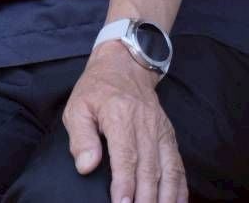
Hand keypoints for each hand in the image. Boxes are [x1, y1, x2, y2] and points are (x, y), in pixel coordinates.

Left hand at [63, 41, 185, 202]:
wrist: (124, 66)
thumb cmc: (96, 89)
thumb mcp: (77, 106)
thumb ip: (81, 137)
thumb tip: (85, 165)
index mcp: (120, 117)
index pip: (125, 156)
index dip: (125, 183)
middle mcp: (145, 125)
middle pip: (149, 168)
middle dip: (146, 197)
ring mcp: (161, 131)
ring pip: (169, 170)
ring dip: (165, 196)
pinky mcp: (170, 136)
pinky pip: (178, 165)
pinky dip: (179, 187)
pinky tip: (175, 202)